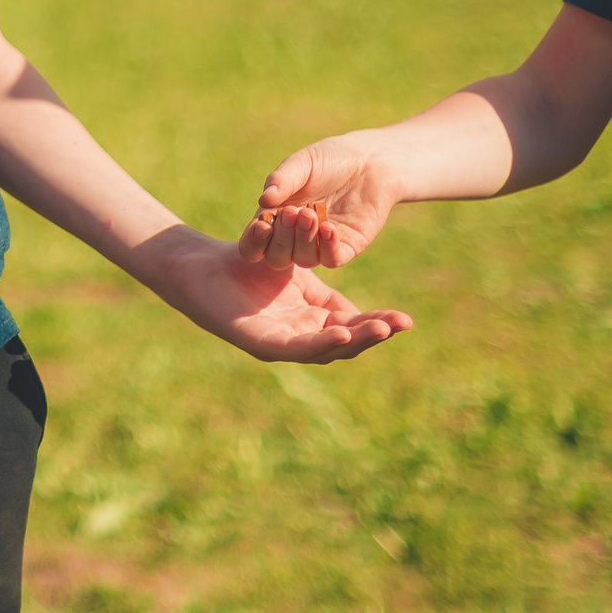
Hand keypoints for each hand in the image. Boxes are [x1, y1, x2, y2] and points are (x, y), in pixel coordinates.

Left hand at [152, 227, 410, 362]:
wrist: (205, 264)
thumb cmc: (250, 263)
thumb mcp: (300, 270)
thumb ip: (327, 282)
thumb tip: (363, 291)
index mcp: (311, 321)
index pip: (353, 326)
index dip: (379, 324)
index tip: (406, 319)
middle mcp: (299, 338)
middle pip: (346, 342)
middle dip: (374, 334)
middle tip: (401, 325)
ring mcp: (282, 345)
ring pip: (326, 349)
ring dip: (354, 340)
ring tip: (379, 330)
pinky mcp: (261, 345)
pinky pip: (297, 347)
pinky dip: (321, 342)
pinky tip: (342, 331)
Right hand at [236, 135, 401, 267]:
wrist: (370, 161)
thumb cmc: (330, 159)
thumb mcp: (302, 163)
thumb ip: (282, 180)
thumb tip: (264, 200)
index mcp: (276, 218)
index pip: (254, 243)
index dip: (253, 240)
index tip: (262, 224)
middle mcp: (295, 236)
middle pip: (276, 257)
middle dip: (281, 239)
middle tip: (292, 212)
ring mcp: (320, 244)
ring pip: (303, 260)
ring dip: (303, 240)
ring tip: (311, 214)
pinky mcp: (346, 247)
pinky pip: (331, 259)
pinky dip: (327, 247)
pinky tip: (329, 228)